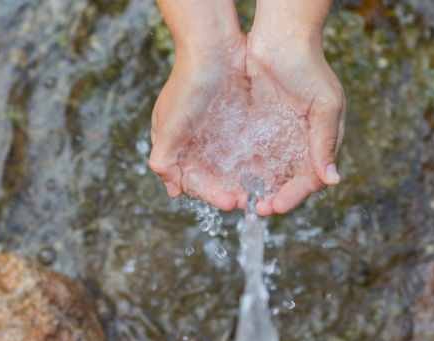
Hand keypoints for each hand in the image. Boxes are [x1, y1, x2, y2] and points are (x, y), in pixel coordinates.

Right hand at [148, 35, 249, 210]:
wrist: (214, 46)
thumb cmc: (187, 83)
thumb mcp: (170, 123)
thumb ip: (165, 156)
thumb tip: (170, 188)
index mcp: (174, 145)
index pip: (192, 181)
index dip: (210, 194)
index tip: (230, 202)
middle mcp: (195, 142)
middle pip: (212, 178)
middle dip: (228, 191)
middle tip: (248, 200)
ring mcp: (217, 133)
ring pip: (230, 167)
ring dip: (243, 182)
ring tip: (261, 191)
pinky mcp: (237, 123)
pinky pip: (246, 150)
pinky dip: (254, 163)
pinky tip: (268, 171)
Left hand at [246, 28, 345, 215]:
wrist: (280, 37)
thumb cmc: (309, 67)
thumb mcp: (325, 104)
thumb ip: (325, 141)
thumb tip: (332, 179)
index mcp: (321, 142)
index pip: (310, 180)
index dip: (294, 196)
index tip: (275, 206)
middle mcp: (300, 144)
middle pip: (288, 182)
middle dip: (274, 198)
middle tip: (257, 209)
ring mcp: (278, 137)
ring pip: (269, 173)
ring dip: (258, 189)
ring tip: (243, 200)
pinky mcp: (257, 128)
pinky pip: (251, 156)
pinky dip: (244, 170)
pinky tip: (233, 179)